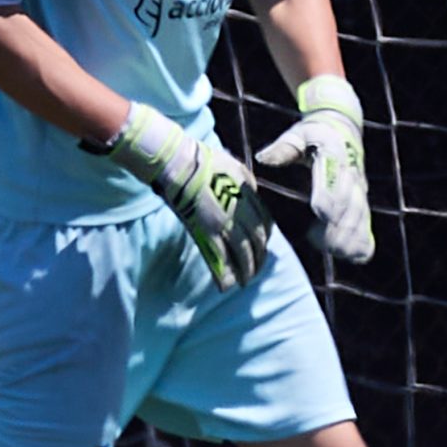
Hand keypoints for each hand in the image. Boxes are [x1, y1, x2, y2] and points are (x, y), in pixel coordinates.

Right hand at [103, 102, 273, 289]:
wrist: (181, 163)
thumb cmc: (205, 160)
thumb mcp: (235, 166)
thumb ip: (246, 183)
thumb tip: (251, 192)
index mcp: (249, 196)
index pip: (265, 222)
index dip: (266, 238)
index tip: (264, 246)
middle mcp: (241, 212)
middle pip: (257, 241)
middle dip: (259, 258)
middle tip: (258, 269)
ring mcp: (224, 223)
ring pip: (242, 253)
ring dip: (246, 270)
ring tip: (246, 281)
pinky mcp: (206, 232)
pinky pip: (219, 258)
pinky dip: (225, 274)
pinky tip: (227, 285)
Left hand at [256, 76, 374, 262]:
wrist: (343, 128)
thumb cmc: (314, 134)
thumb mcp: (298, 134)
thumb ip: (283, 148)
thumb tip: (263, 159)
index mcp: (335, 154)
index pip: (334, 178)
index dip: (329, 195)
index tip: (319, 211)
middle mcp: (352, 174)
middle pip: (350, 203)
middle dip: (338, 224)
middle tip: (321, 242)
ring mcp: (360, 189)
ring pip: (360, 216)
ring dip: (349, 236)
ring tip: (333, 251)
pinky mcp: (363, 201)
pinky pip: (367, 223)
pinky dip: (362, 240)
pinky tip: (351, 256)